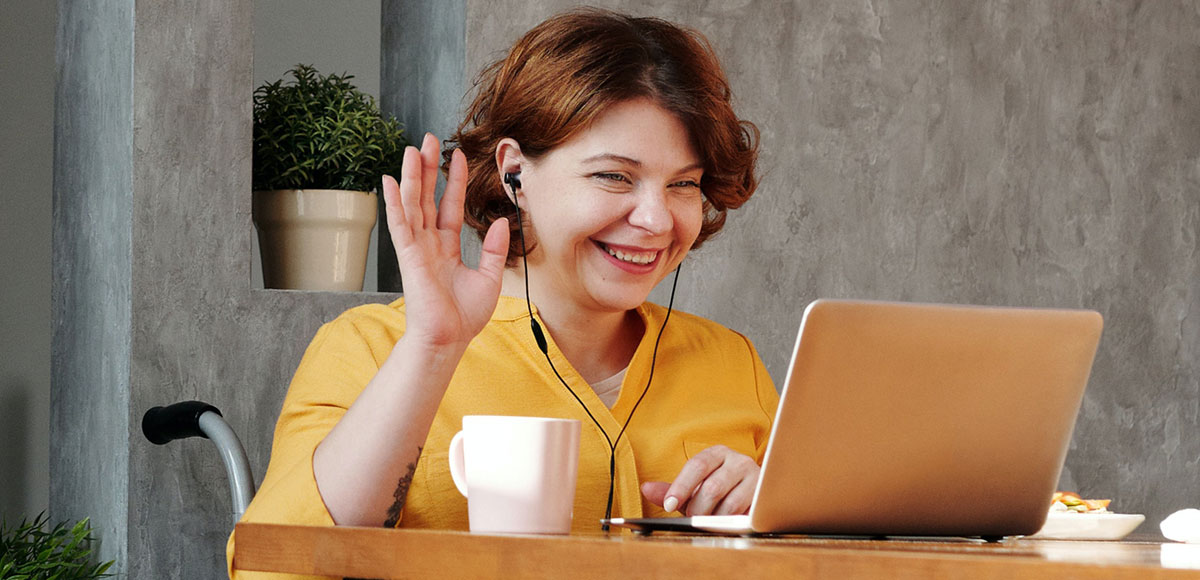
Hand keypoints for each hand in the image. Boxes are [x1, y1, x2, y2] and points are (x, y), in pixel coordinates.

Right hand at [383, 133, 509, 348]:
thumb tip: (500, 222)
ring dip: (412, 176)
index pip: (449, 206)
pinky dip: (395, 203)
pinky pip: (400, 225)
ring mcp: (416, 249)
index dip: (453, 182)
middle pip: (427, 198)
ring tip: (412, 149)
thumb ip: (492, 249)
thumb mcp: (488, 278)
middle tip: (428, 140)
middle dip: (428, 168)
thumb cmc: (463, 317)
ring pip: (413, 204)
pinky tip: (391, 181)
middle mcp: (429, 244)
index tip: (457, 157)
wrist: (448, 340)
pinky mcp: (408, 257)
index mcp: (446, 248)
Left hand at [640, 445, 758, 515]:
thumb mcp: (694, 489)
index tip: (669, 505)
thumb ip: (672, 490)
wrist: (756, 496)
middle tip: (693, 517)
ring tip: (710, 520)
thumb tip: (646, 489)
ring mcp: (754, 477)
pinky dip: (730, 522)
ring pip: (728, 504)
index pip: (696, 465)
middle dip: (698, 509)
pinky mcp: (765, 496)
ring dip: (714, 518)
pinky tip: (725, 522)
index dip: (681, 486)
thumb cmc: (721, 492)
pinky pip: (743, 514)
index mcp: (717, 453)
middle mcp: (737, 460)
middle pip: (712, 487)